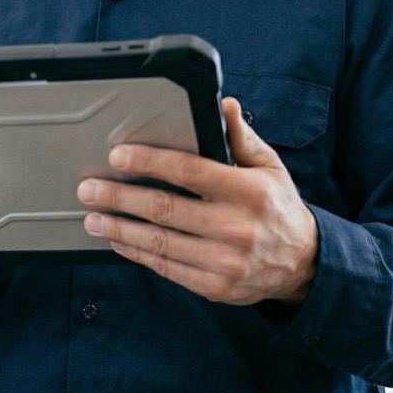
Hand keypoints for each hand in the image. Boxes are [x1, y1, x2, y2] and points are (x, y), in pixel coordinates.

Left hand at [75, 97, 316, 304]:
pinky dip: (138, 253)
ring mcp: (225, 261)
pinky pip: (167, 268)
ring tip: (92, 217)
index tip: (118, 157)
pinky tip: (119, 240)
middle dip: (120, 197)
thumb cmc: (277, 207)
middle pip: (165, 209)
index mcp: (248, 191)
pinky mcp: (216, 287)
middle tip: (89, 189)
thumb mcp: (269, 166)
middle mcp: (236, 227)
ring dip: (120, 228)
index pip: (188, 171)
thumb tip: (224, 106)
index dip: (149, 162)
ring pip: (160, 242)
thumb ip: (242, 137)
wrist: (303, 263)